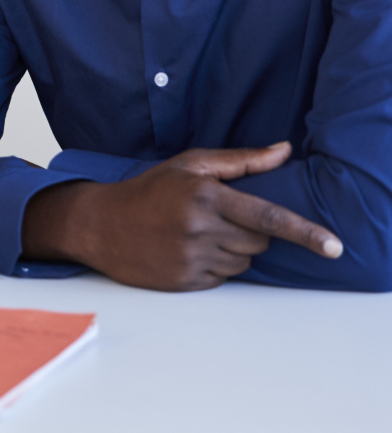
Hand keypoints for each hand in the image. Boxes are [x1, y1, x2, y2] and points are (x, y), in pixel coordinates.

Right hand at [23, 142, 343, 290]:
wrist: (100, 224)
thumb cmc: (147, 190)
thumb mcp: (189, 164)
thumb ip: (240, 160)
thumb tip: (283, 151)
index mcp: (204, 195)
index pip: (267, 216)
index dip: (304, 231)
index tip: (332, 245)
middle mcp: (199, 228)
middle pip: (259, 241)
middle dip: (251, 231)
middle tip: (218, 217)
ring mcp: (192, 258)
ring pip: (244, 262)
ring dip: (233, 250)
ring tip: (198, 232)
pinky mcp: (185, 281)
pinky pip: (223, 278)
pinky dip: (215, 265)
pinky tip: (188, 249)